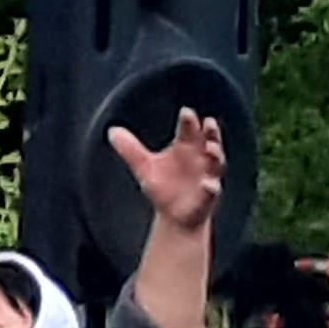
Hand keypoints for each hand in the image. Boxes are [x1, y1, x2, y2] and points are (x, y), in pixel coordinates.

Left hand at [105, 103, 226, 244]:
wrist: (174, 215)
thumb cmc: (164, 186)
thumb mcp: (144, 167)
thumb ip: (130, 149)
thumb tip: (112, 131)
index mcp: (185, 147)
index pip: (189, 131)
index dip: (189, 122)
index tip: (186, 112)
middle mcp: (200, 158)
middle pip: (209, 141)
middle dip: (210, 133)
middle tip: (208, 122)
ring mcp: (207, 175)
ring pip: (216, 163)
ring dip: (216, 155)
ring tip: (211, 149)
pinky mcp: (209, 195)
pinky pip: (212, 190)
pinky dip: (211, 187)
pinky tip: (208, 184)